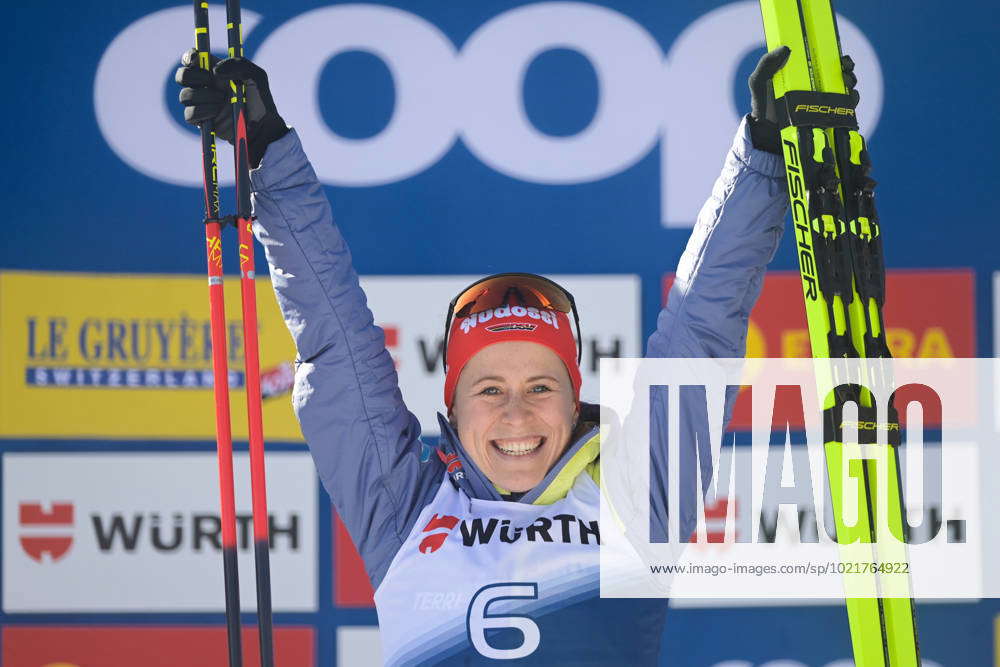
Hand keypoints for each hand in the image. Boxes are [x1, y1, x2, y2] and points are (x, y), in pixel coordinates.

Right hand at [175, 49, 287, 167]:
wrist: (262, 126)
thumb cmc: (260, 99)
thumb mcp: (255, 76)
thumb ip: (237, 65)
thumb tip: (215, 71)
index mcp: (214, 71)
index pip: (192, 59)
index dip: (189, 57)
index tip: (196, 59)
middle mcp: (204, 86)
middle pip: (182, 76)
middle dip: (193, 77)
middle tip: (210, 80)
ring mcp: (201, 103)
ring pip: (185, 96)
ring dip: (203, 96)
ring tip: (222, 100)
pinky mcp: (201, 121)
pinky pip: (190, 114)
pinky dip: (203, 111)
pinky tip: (217, 112)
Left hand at [747, 47, 859, 154]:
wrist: (767, 135)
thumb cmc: (763, 106)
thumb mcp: (759, 82)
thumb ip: (766, 64)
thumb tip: (786, 48)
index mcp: (803, 72)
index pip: (826, 58)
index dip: (836, 55)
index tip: (839, 56)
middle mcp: (816, 84)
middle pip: (841, 70)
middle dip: (847, 68)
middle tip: (844, 71)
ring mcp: (824, 100)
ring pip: (847, 86)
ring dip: (850, 82)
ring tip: (845, 84)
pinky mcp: (829, 115)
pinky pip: (847, 106)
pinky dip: (851, 101)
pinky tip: (847, 99)